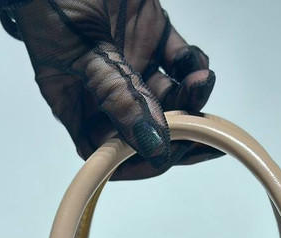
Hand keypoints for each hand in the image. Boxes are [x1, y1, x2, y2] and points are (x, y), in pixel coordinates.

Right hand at [11, 0, 218, 178]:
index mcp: (77, 103)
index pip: (108, 151)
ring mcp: (133, 63)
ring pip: (170, 99)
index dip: (137, 160)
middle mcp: (106, 90)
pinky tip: (196, 63)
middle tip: (204, 129)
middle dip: (177, 132)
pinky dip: (194, 67)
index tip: (165, 154)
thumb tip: (152, 143)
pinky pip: (181, 63)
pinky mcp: (153, 35)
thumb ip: (118, 96)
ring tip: (201, 81)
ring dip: (191, 97)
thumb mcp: (83, 52)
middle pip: (147, 130)